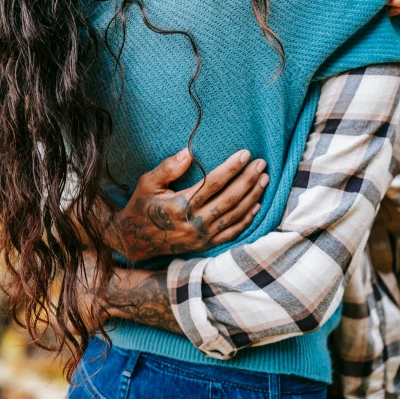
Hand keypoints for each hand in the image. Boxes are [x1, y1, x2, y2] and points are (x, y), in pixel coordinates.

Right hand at [112, 148, 268, 260]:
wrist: (135, 240)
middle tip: (262, 164)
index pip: (213, 183)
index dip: (231, 168)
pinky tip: (256, 205)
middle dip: (248, 180)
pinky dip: (246, 220)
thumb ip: (168, 167)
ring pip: (234, 215)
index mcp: (180, 205)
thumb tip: (189, 152)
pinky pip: (231, 233)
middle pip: (229, 199)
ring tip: (264, 180)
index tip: (245, 154)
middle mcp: (193, 223)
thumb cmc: (142, 206)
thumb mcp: (147, 183)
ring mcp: (201, 236)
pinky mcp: (204, 246)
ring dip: (252, 197)